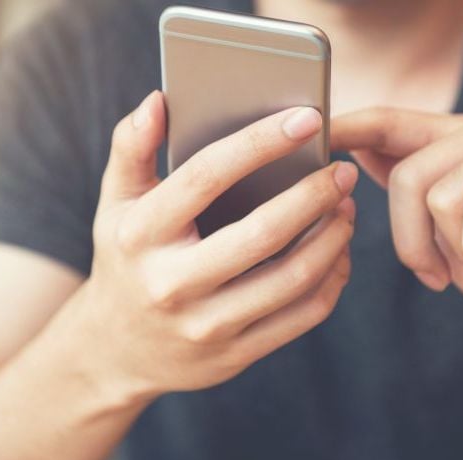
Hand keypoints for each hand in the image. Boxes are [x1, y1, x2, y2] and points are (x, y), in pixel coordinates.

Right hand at [83, 91, 356, 399]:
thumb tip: (159, 100)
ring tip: (346, 207)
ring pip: (292, 279)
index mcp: (141, 235)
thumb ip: (132, 148)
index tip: (307, 118)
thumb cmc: (127, 259)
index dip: (259, 143)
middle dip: (314, 196)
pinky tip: (338, 252)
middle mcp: (171, 284)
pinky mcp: (235, 355)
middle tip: (342, 171)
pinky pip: (301, 316)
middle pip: (262, 234)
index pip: (205, 177)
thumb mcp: (116, 204)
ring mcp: (206, 326)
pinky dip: (332, 279)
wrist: (117, 350)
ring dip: (332, 238)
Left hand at [332, 104, 462, 337]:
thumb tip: (357, 155)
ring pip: (440, 196)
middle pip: (406, 176)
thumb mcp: (444, 238)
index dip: (350, 127)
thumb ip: (410, 195)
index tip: (316, 133)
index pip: (392, 122)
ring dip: (458, 251)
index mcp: (460, 141)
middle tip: (441, 273)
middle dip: (412, 241)